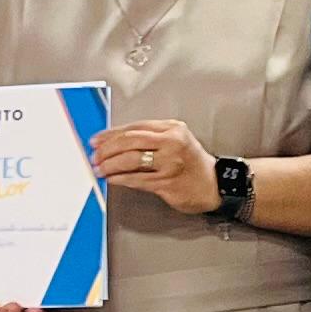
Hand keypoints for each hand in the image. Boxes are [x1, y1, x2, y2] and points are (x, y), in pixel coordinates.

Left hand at [93, 118, 218, 214]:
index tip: (96, 140)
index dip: (111, 134)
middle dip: (107, 149)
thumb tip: (114, 142)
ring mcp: (170, 163)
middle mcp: (172, 143)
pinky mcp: (167, 182)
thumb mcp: (176, 141)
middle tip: (95, 156)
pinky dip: (120, 179)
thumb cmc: (191, 163)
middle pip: (130, 141)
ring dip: (110, 165)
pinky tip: (112, 179)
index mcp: (172, 128)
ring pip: (131, 160)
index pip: (135, 127)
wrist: (215, 184)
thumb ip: (150, 138)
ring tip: (100, 169)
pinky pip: (137, 179)